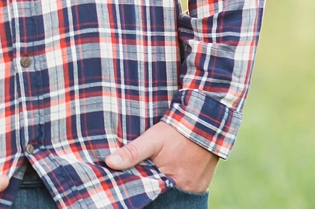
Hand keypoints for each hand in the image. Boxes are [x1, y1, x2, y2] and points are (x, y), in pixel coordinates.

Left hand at [104, 122, 218, 192]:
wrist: (205, 122)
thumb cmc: (177, 131)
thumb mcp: (152, 139)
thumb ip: (132, 152)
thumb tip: (109, 162)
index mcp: (172, 181)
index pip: (150, 190)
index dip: (140, 185)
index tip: (132, 180)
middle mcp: (186, 189)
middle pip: (162, 191)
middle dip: (153, 184)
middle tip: (147, 172)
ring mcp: (196, 188)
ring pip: (174, 190)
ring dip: (165, 183)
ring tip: (158, 171)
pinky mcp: (203, 184)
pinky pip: (186, 188)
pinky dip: (177, 182)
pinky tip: (171, 171)